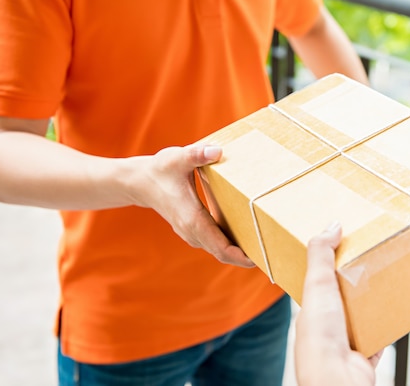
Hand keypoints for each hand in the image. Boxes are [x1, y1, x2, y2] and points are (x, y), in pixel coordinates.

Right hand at [132, 141, 253, 267]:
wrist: (140, 182)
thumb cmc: (160, 170)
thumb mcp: (178, 158)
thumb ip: (197, 154)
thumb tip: (216, 151)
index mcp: (192, 219)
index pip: (219, 246)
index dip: (239, 256)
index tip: (258, 259)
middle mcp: (192, 231)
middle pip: (222, 253)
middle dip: (245, 257)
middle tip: (270, 256)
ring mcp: (191, 232)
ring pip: (218, 249)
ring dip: (238, 252)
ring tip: (263, 248)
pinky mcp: (192, 229)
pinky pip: (214, 242)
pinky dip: (229, 244)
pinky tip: (245, 238)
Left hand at [295, 222, 381, 385]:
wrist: (338, 378)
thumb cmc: (320, 338)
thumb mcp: (318, 284)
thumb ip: (321, 254)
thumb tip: (330, 226)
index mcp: (312, 308)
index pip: (320, 281)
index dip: (331, 265)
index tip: (345, 248)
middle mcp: (327, 326)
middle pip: (344, 298)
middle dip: (357, 284)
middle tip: (372, 263)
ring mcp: (346, 341)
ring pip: (362, 318)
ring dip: (373, 305)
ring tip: (385, 284)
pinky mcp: (365, 355)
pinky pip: (379, 338)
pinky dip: (388, 328)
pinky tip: (394, 315)